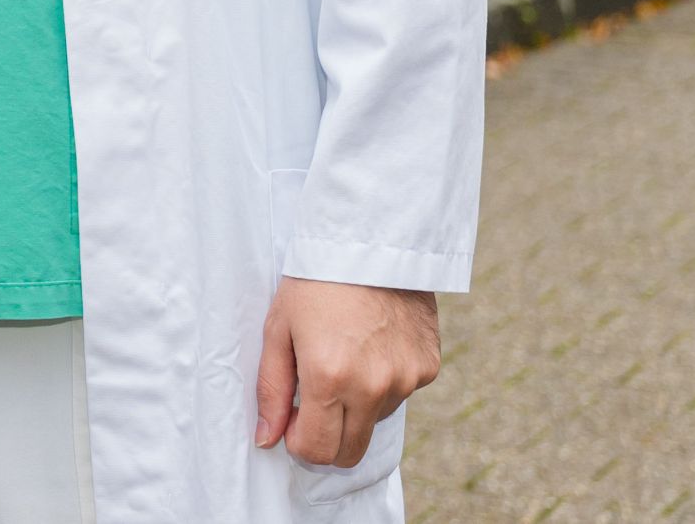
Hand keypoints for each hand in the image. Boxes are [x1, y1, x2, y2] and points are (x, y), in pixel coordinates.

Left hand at [256, 277, 439, 468]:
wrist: (370, 242)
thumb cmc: (314, 283)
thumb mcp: (277, 330)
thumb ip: (271, 390)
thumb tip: (266, 440)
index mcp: (330, 379)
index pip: (318, 451)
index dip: (299, 443)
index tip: (292, 420)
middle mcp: (373, 387)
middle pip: (350, 452)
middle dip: (326, 439)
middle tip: (312, 403)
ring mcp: (406, 380)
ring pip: (374, 421)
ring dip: (355, 407)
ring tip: (343, 357)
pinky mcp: (428, 368)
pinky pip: (400, 394)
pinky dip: (383, 383)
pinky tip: (371, 346)